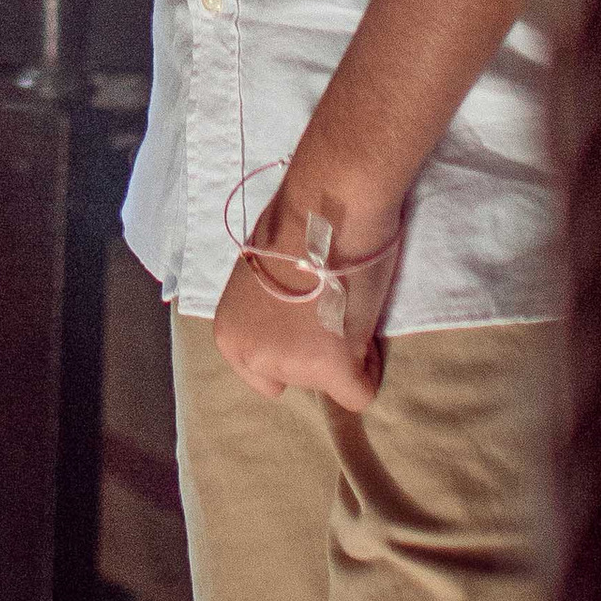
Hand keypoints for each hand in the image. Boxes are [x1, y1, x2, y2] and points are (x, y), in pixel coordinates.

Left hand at [211, 191, 398, 412]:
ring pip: (329, 383)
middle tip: (329, 307)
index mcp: (230, 333)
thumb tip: (290, 324)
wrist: (328, 207)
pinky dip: (370, 368)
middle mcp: (254, 355)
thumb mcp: (260, 278)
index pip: (263, 374)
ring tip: (346, 302)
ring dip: (344, 352)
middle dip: (316, 352)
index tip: (305, 321)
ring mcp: (293, 365)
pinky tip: (364, 325)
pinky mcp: (332, 367)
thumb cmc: (296, 224)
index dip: (291, 349)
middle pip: (298, 378)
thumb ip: (268, 313)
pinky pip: (359, 394)